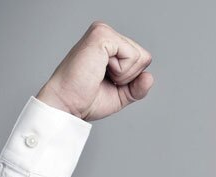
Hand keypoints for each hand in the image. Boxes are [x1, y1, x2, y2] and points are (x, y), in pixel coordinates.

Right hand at [36, 22, 153, 120]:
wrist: (66, 105)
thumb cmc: (85, 98)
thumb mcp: (120, 94)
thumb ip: (137, 86)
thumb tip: (149, 77)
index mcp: (109, 44)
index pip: (142, 59)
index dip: (130, 79)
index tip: (106, 82)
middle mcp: (105, 34)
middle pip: (144, 57)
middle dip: (129, 77)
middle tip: (102, 79)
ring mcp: (103, 32)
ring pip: (140, 56)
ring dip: (124, 75)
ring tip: (99, 75)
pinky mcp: (101, 36)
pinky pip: (132, 56)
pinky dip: (121, 71)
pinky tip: (100, 70)